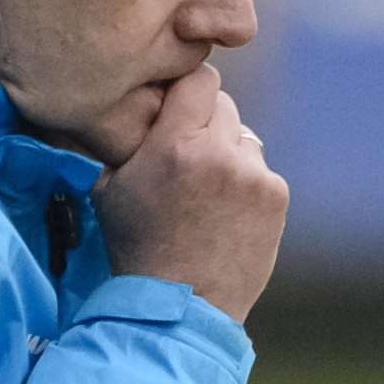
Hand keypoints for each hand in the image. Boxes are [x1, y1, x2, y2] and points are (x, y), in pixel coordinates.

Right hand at [91, 64, 287, 321]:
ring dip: (226, 152)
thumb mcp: (108, 187)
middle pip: (222, 104)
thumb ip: (126, 138)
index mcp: (174, 145)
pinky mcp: (276, 196)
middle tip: (185, 153)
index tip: (176, 104)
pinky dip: (244, 182)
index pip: (199, 78)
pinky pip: (259, 169)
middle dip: (203, 122)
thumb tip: (132, 101)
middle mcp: (219, 153)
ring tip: (204, 192)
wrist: (181, 305)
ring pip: (243, 137)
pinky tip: (224, 212)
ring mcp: (254, 176)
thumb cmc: (136, 245)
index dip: (186, 88)